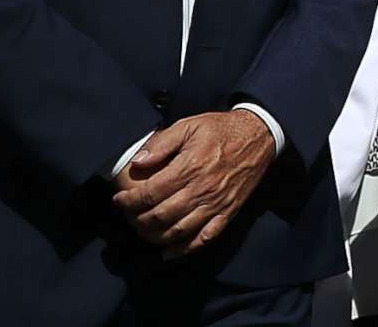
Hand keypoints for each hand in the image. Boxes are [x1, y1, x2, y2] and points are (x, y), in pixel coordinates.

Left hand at [111, 111, 275, 256]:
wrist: (259, 135)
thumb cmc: (221, 129)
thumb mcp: (189, 125)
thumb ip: (162, 143)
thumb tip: (138, 162)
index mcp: (190, 167)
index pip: (149, 193)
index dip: (128, 201)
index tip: (118, 200)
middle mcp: (202, 190)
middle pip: (160, 216)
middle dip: (136, 220)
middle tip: (128, 215)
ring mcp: (215, 204)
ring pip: (178, 232)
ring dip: (154, 236)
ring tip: (143, 230)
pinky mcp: (227, 213)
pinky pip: (204, 239)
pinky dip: (184, 249)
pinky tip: (168, 252)